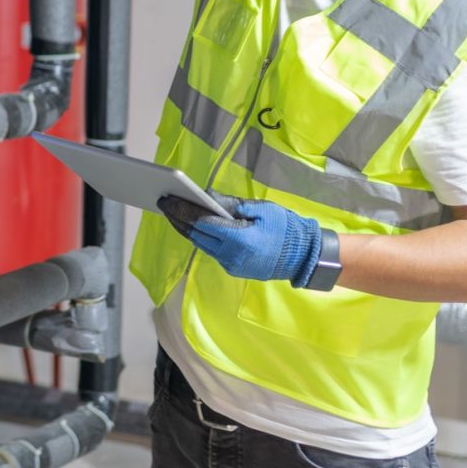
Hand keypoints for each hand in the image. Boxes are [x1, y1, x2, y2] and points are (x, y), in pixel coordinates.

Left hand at [158, 194, 324, 287]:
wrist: (302, 256)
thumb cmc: (285, 228)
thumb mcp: (261, 209)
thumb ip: (231, 205)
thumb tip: (207, 198)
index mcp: (238, 238)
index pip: (201, 223)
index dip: (182, 210)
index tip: (167, 200)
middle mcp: (230, 255)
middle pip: (195, 236)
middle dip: (178, 219)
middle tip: (164, 203)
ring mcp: (230, 265)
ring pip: (200, 245)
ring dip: (186, 229)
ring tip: (173, 213)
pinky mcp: (233, 269)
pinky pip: (211, 251)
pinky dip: (200, 237)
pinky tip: (193, 226)